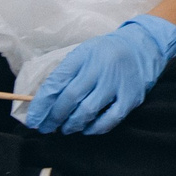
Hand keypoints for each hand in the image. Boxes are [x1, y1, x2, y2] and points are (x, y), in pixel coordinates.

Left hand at [20, 16, 175, 136]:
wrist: (142, 46)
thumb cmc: (105, 53)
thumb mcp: (83, 54)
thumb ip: (65, 75)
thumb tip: (43, 104)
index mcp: (83, 55)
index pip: (56, 83)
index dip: (41, 105)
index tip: (33, 120)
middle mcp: (100, 68)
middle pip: (70, 98)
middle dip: (53, 118)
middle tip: (46, 127)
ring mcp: (117, 83)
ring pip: (87, 111)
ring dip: (71, 125)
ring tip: (65, 128)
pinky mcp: (131, 97)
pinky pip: (109, 120)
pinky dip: (94, 128)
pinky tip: (86, 129)